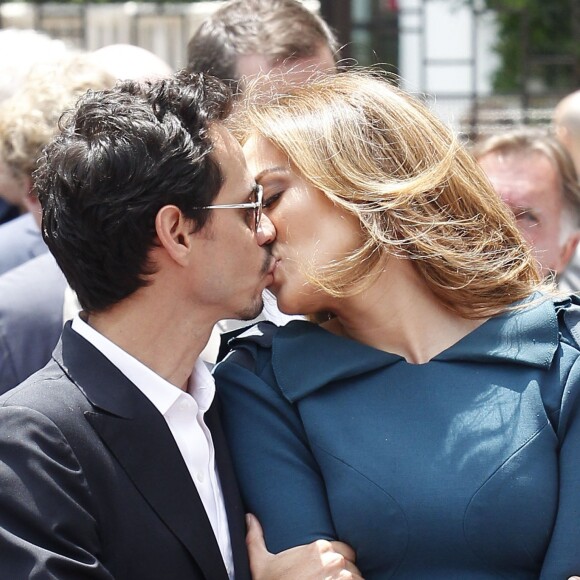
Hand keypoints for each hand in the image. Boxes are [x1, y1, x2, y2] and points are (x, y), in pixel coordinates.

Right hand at [246, 513, 363, 579]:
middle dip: (344, 575)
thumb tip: (249, 517)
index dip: (338, 563)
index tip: (329, 573)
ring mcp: (342, 578)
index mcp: (318, 548)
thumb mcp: (260, 562)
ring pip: (357, 579)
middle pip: (351, 565)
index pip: (344, 550)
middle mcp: (333, 560)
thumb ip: (256, 538)